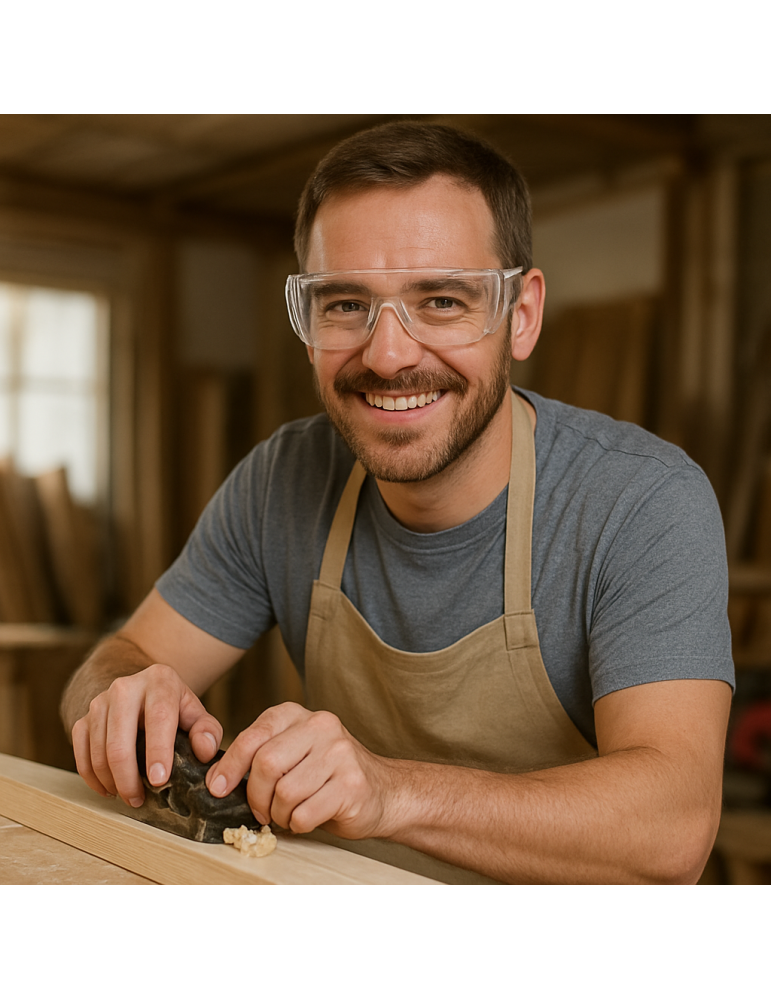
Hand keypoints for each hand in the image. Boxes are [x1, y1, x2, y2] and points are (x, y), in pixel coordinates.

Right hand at [71, 663, 222, 807]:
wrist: (145, 691)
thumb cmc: (175, 709)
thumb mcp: (196, 715)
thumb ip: (208, 731)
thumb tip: (205, 751)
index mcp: (159, 681)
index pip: (158, 718)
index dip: (158, 751)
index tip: (159, 780)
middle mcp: (125, 687)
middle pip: (120, 741)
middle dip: (128, 777)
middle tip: (139, 800)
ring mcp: (100, 701)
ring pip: (98, 751)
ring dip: (111, 781)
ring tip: (129, 796)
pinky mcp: (84, 717)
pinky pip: (80, 752)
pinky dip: (92, 777)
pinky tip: (108, 789)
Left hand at [205, 703, 394, 839]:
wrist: (383, 792)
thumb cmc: (328, 776)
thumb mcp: (294, 752)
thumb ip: (261, 756)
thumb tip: (217, 779)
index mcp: (300, 715)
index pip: (254, 735)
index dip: (230, 765)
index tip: (217, 787)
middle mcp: (322, 727)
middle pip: (266, 764)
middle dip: (256, 797)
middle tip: (262, 811)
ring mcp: (340, 754)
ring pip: (285, 793)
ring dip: (280, 813)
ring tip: (290, 813)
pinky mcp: (352, 784)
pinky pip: (305, 813)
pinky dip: (298, 824)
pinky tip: (308, 818)